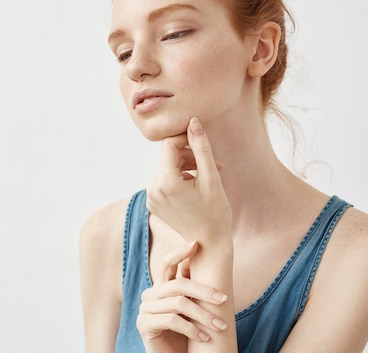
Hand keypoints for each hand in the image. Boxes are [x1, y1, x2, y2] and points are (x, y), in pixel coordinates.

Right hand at [137, 240, 229, 352]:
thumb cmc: (187, 334)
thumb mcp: (193, 309)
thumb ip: (194, 288)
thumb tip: (207, 259)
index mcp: (161, 287)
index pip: (167, 263)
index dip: (180, 252)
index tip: (196, 244)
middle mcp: (150, 294)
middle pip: (178, 284)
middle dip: (204, 291)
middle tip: (223, 300)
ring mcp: (145, 309)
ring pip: (178, 303)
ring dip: (203, 315)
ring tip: (219, 326)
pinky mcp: (144, 325)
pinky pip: (171, 320)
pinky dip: (191, 328)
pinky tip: (204, 338)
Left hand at [146, 117, 231, 243]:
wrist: (209, 246)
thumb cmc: (215, 213)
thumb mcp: (211, 177)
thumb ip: (201, 148)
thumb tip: (193, 121)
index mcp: (165, 181)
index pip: (170, 144)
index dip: (188, 138)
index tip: (205, 143)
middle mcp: (153, 188)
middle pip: (170, 156)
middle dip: (191, 156)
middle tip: (216, 165)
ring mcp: (151, 197)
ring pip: (169, 167)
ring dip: (188, 167)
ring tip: (208, 178)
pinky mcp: (153, 202)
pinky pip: (166, 179)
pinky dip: (181, 178)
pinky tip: (197, 188)